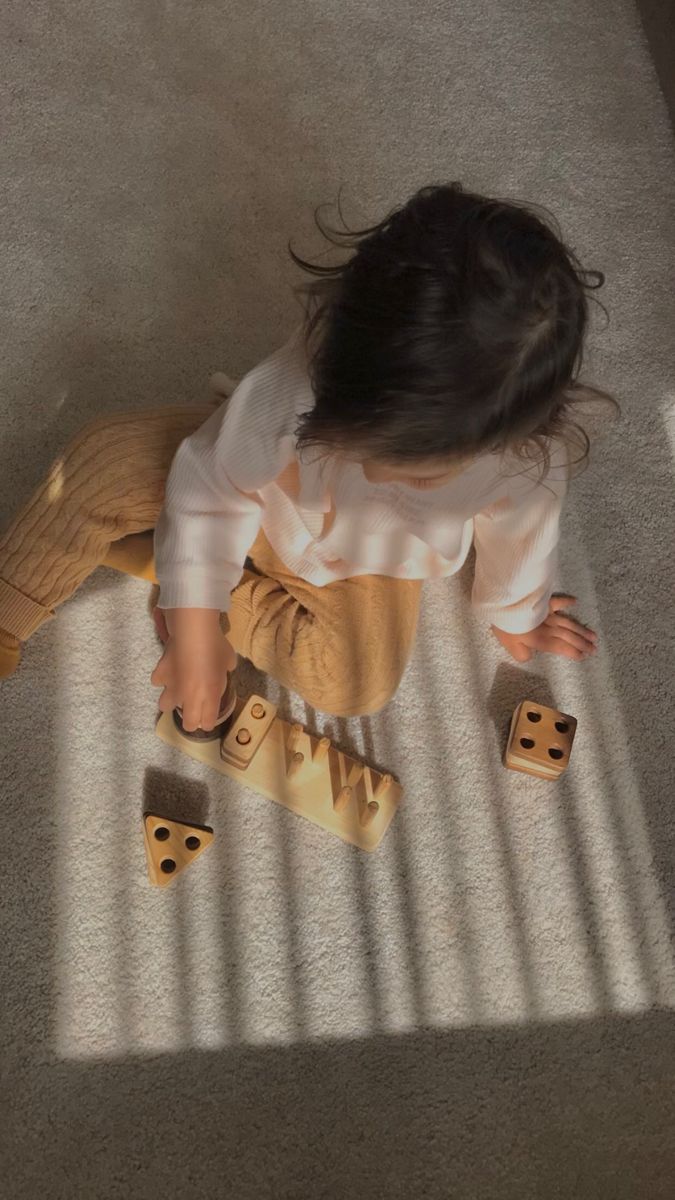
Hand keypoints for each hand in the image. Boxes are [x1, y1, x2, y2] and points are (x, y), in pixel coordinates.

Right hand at [150, 607, 235, 731]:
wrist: (193, 633)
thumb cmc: (216, 646)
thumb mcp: (229, 660)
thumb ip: (225, 671)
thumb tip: (224, 670)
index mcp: (210, 697)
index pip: (208, 723)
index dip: (209, 721)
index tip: (210, 715)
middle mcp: (190, 698)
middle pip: (188, 725)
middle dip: (191, 720)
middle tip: (194, 708)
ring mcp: (172, 688)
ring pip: (165, 706)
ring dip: (172, 700)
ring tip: (177, 689)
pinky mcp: (160, 675)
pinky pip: (158, 682)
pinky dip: (162, 678)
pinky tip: (169, 670)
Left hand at [491, 595, 598, 662]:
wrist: (505, 605)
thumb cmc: (506, 627)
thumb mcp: (511, 646)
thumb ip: (523, 655)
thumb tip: (530, 656)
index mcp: (541, 640)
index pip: (561, 648)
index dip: (573, 652)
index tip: (583, 656)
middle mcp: (548, 627)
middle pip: (569, 636)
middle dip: (583, 643)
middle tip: (594, 649)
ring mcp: (547, 613)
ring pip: (568, 623)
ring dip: (581, 629)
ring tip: (593, 636)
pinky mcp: (543, 601)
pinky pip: (557, 601)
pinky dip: (566, 601)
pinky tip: (575, 602)